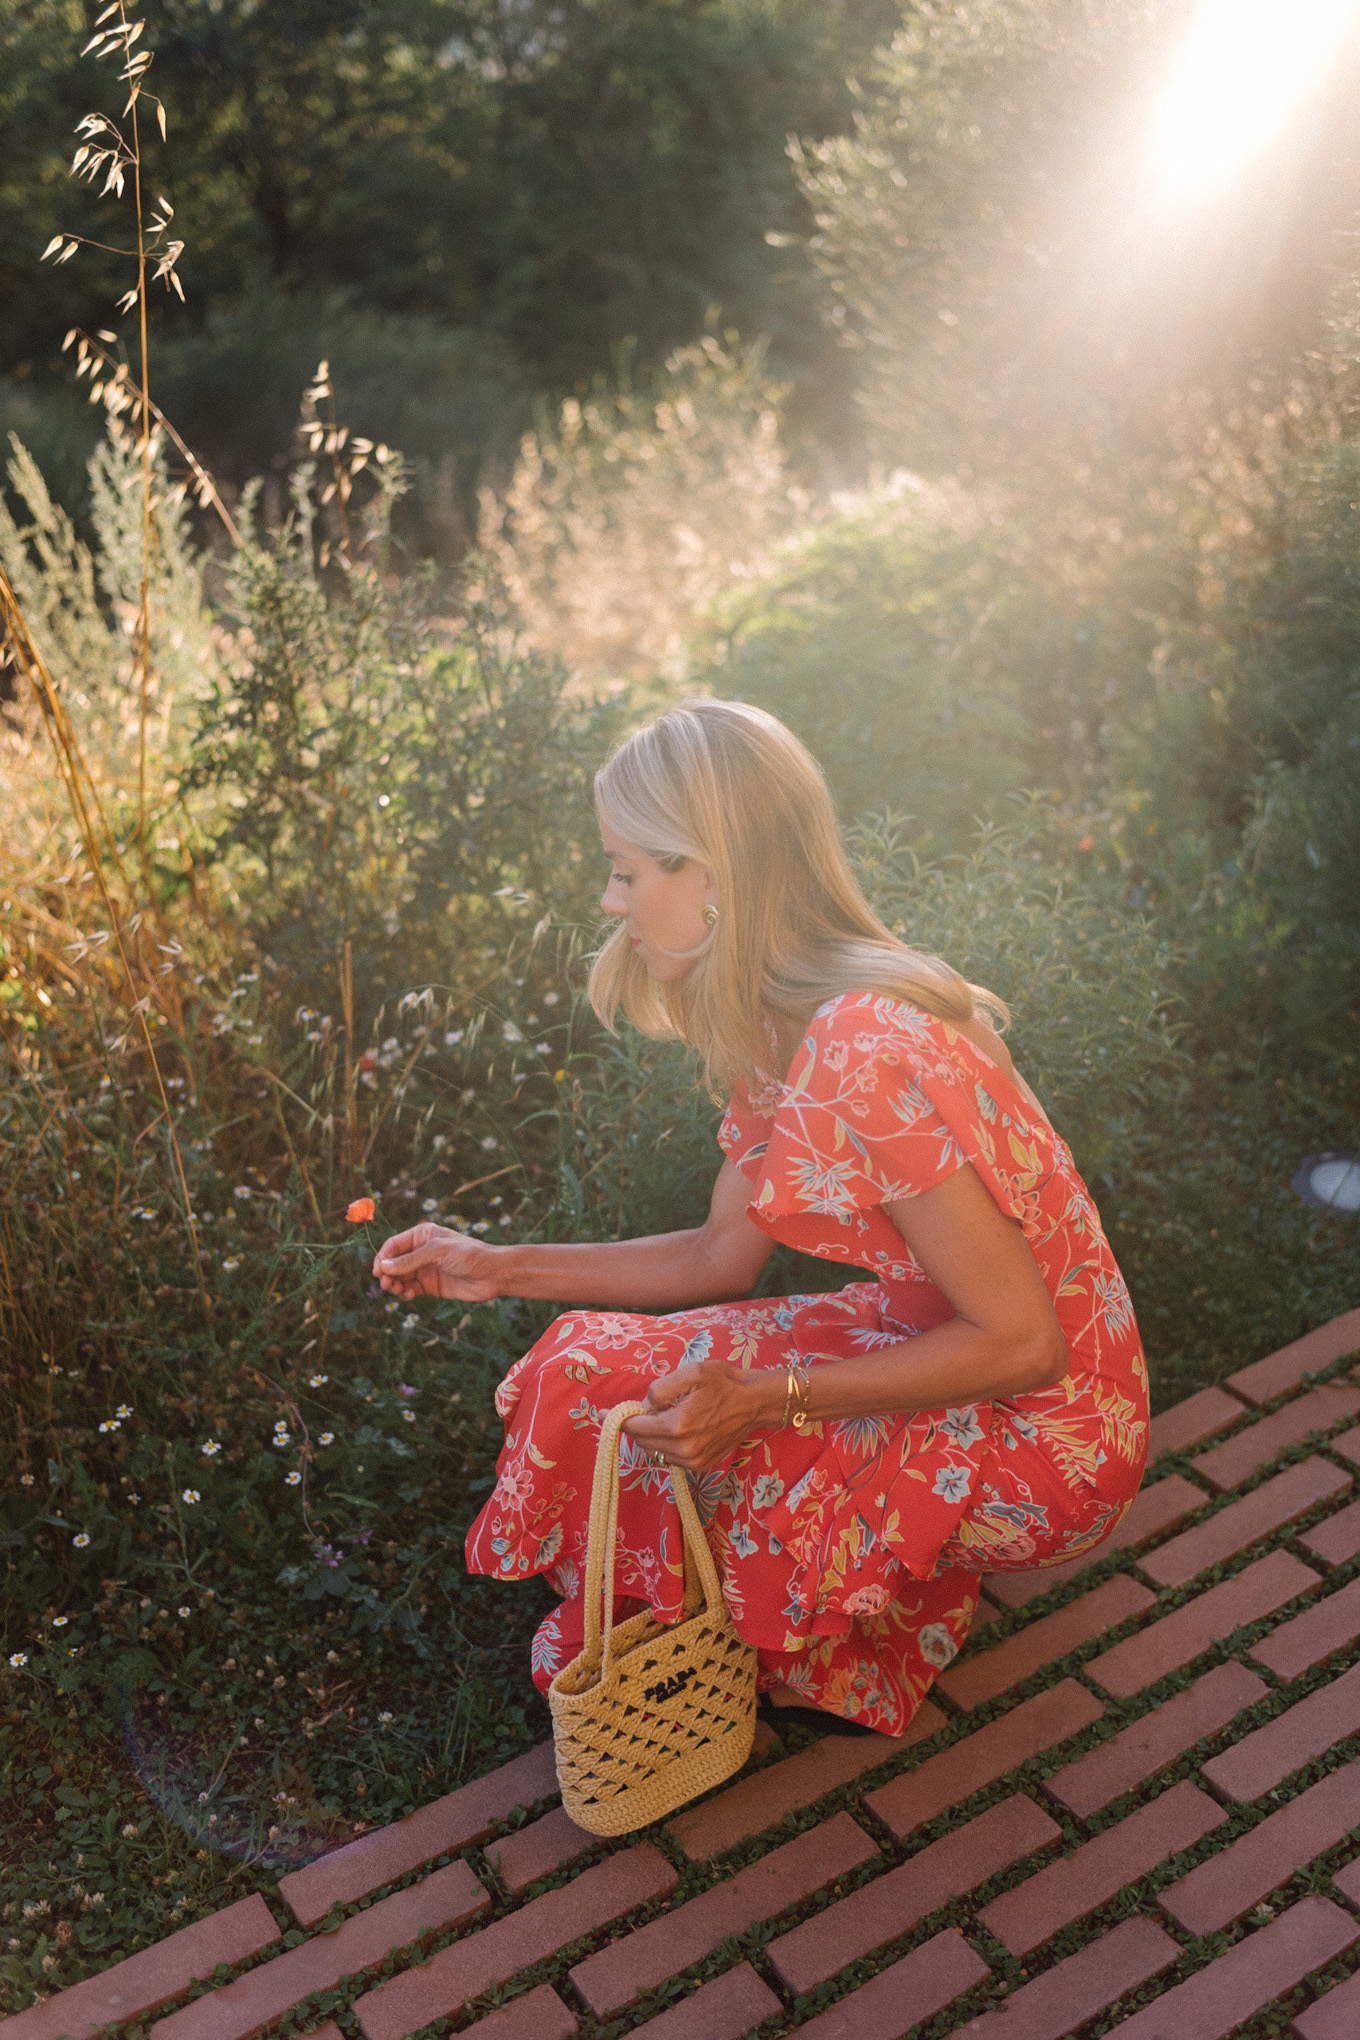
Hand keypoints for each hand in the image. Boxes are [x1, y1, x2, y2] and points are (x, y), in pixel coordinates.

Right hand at [372, 1223, 501, 1302]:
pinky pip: (410, 1289)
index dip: (383, 1257)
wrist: (492, 1274)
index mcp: (422, 1236)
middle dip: (387, 1273)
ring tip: (398, 1291)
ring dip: (394, 1284)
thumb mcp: (437, 1252)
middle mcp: (421, 1252)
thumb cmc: (468, 1255)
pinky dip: (406, 1293)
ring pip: (400, 1278)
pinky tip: (410, 1295)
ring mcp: (425, 1269)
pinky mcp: (430, 1286)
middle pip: (393, 1263)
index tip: (378, 1271)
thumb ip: (410, 1260)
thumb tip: (384, 1266)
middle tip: (386, 1285)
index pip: (394, 1245)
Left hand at [623, 1361, 778, 1473]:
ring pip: (655, 1451)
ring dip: (651, 1436)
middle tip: (640, 1409)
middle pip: (642, 1442)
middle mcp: (685, 1449)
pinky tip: (676, 1429)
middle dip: (636, 1426)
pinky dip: (666, 1445)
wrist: (755, 1403)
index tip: (605, 1413)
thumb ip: (661, 1389)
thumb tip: (643, 1405)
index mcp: (679, 1425)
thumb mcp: (691, 1373)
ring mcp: (694, 1461)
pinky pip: (671, 1458)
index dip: (619, 1419)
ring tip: (662, 1417)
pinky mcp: (701, 1466)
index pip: (636, 1427)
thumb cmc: (724, 1383)